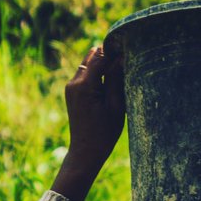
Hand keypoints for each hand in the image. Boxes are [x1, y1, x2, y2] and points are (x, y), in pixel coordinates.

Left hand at [51, 45, 124, 200]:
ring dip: (102, 65)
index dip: (115, 52)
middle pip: (91, 56)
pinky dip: (97, 74)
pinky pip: (85, 74)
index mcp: (85, 86)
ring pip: (88, 64)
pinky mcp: (71, 92)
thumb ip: (116, 80)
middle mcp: (74, 83)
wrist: (86, 151)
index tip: (130, 49)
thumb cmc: (105, 132)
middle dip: (107, 56)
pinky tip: (109, 85)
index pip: (100, 57)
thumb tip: (121, 58)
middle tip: (125, 63)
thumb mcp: (116, 106)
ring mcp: (70, 87)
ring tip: (119, 75)